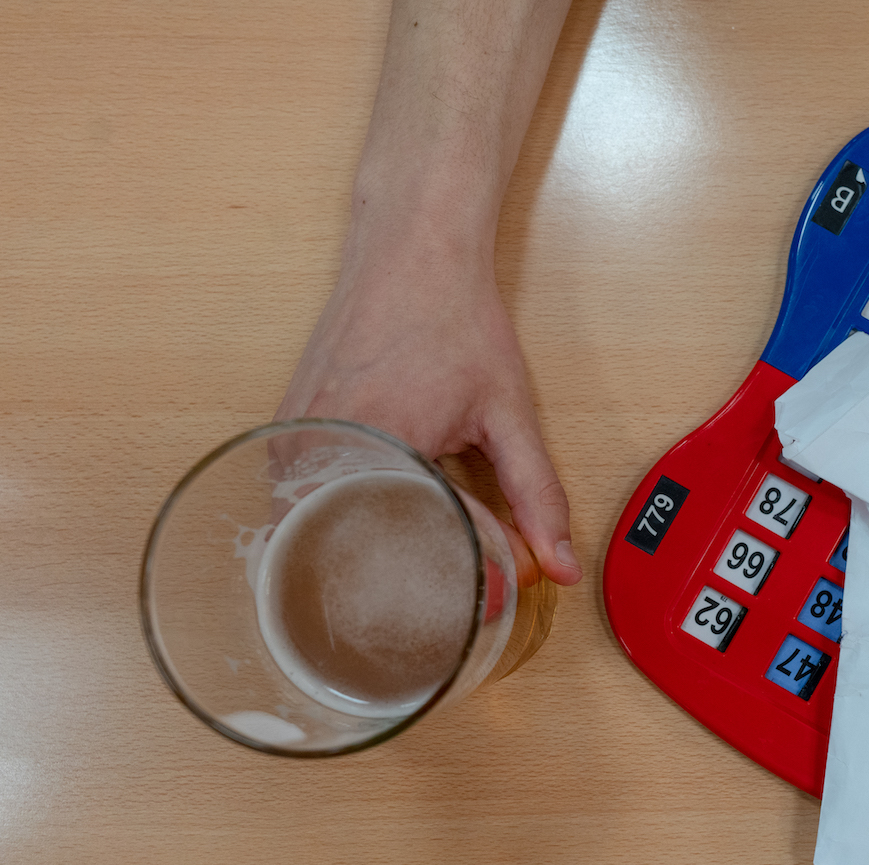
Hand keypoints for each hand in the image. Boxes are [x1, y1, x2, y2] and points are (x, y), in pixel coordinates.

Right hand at [275, 223, 581, 586]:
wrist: (410, 251)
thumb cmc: (454, 321)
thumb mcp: (508, 414)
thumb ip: (537, 494)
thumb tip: (562, 564)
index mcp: (378, 449)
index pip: (418, 552)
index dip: (465, 577)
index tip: (498, 588)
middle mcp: (321, 449)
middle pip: (357, 558)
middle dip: (410, 579)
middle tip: (460, 583)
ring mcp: (294, 443)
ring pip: (321, 539)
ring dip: (368, 555)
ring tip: (419, 557)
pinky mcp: (284, 435)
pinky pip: (302, 507)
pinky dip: (339, 525)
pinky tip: (376, 525)